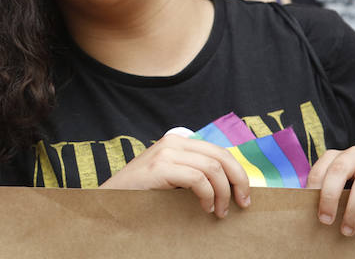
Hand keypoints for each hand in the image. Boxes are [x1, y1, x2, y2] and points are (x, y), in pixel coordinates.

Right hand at [100, 133, 251, 217]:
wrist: (110, 201)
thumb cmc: (143, 194)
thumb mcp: (171, 178)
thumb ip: (192, 172)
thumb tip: (230, 185)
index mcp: (177, 142)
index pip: (219, 151)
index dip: (238, 173)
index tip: (244, 196)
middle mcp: (172, 142)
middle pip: (221, 156)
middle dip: (239, 181)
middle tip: (242, 204)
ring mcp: (165, 153)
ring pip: (213, 168)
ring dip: (223, 193)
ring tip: (218, 212)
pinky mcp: (160, 168)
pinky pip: (198, 178)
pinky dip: (208, 195)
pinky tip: (204, 207)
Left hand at [307, 146, 354, 235]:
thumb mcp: (342, 188)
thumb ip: (328, 193)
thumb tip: (308, 211)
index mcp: (336, 157)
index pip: (320, 169)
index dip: (314, 190)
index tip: (312, 209)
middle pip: (338, 170)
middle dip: (330, 197)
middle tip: (326, 220)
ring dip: (353, 209)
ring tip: (348, 229)